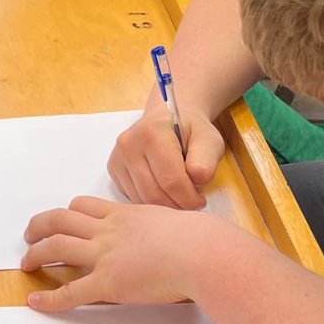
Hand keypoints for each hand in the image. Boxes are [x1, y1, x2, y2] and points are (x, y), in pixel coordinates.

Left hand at [21, 197, 212, 310]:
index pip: (85, 206)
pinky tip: (36, 302)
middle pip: (62, 219)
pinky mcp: (108, 283)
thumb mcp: (177, 222)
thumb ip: (166, 229)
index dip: (68, 213)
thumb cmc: (200, 240)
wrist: (202, 253)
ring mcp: (105, 255)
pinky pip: (71, 292)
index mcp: (125, 215)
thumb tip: (178, 237)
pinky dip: (50, 298)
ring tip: (26, 263)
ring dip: (37, 254)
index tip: (60, 218)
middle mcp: (109, 230)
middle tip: (30, 235)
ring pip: (57, 246)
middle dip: (41, 226)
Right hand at [107, 95, 225, 210]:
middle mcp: (129, 144)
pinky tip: (163, 190)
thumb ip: (206, 160)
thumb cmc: (190, 130)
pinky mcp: (114, 168)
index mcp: (152, 133)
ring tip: (179, 193)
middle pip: (154, 194)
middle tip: (192, 202)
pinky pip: (133, 197)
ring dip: (164, 205)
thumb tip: (197, 179)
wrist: (168, 118)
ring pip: (142, 199)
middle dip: (177, 205)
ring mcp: (118, 157)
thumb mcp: (209, 139)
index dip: (189, 199)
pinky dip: (151, 201)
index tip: (200, 200)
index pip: (171, 181)